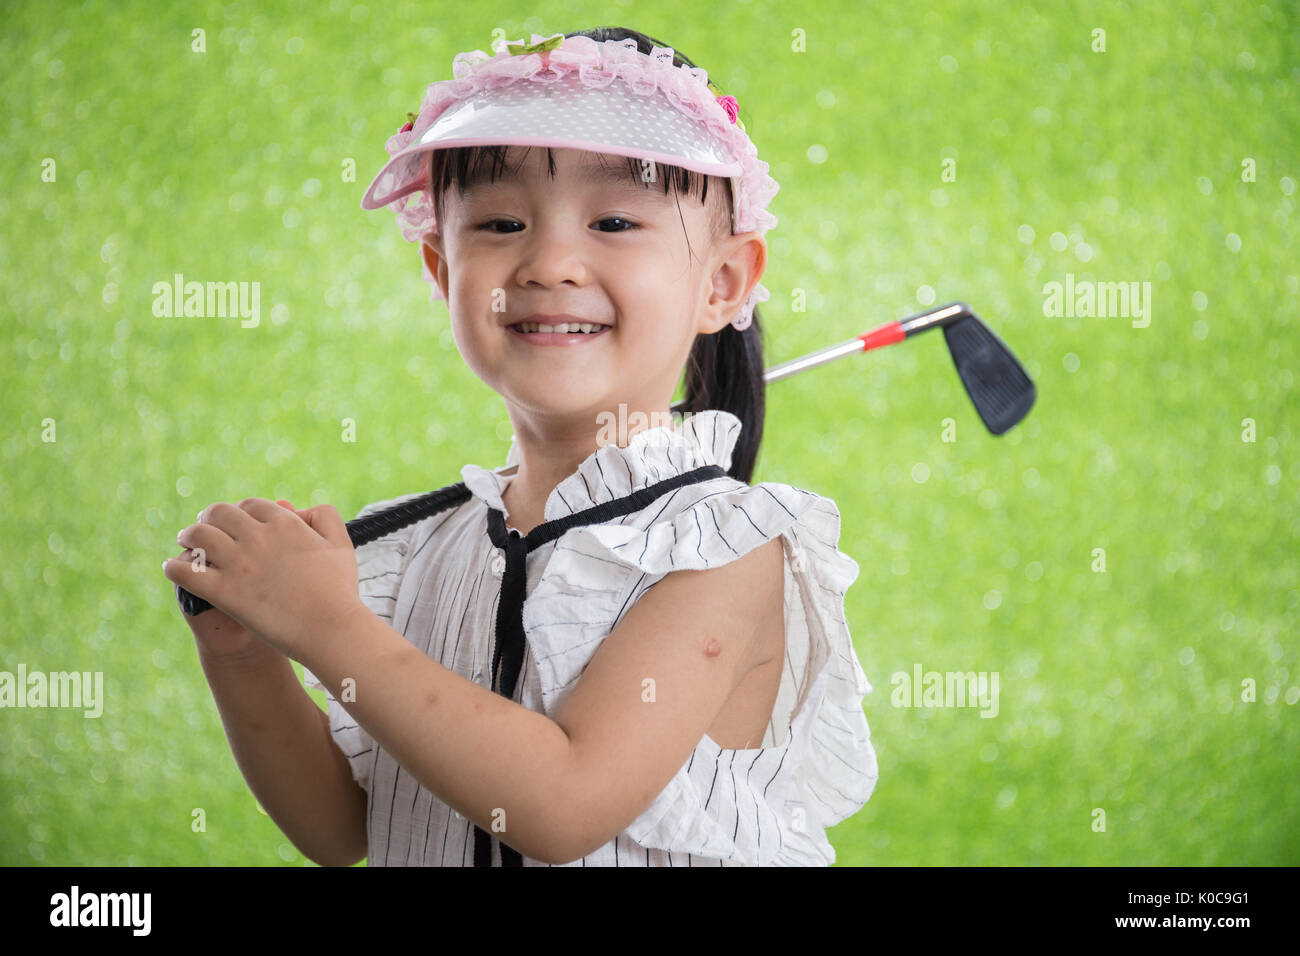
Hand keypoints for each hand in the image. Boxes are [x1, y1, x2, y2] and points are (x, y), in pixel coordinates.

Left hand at [164, 497, 363, 660]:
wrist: (330, 628)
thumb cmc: (339, 590)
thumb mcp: (341, 543)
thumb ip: (324, 516)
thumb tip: (296, 509)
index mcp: (284, 523)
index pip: (250, 505)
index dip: (239, 511)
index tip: (234, 522)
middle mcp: (258, 537)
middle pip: (219, 513)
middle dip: (208, 517)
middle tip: (202, 528)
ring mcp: (239, 563)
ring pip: (198, 536)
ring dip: (188, 536)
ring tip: (185, 544)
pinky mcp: (225, 591)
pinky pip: (187, 571)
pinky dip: (175, 567)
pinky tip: (174, 570)